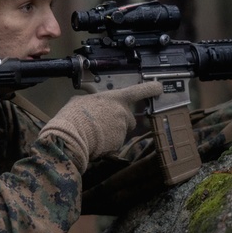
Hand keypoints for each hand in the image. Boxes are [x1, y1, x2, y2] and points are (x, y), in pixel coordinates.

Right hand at [39, 81, 163, 170]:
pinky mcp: (119, 143)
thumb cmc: (74, 116)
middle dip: (120, 121)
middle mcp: (123, 112)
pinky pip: (116, 144)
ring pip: (122, 132)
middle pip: (129, 117)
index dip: (150, 88)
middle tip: (102, 124)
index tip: (159, 87)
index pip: (139, 91)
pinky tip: (96, 143)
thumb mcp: (80, 101)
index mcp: (115, 98)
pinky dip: (108, 145)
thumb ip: (91, 101)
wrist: (71, 137)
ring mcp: (123, 129)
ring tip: (94, 134)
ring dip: (112, 133)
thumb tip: (87, 102)